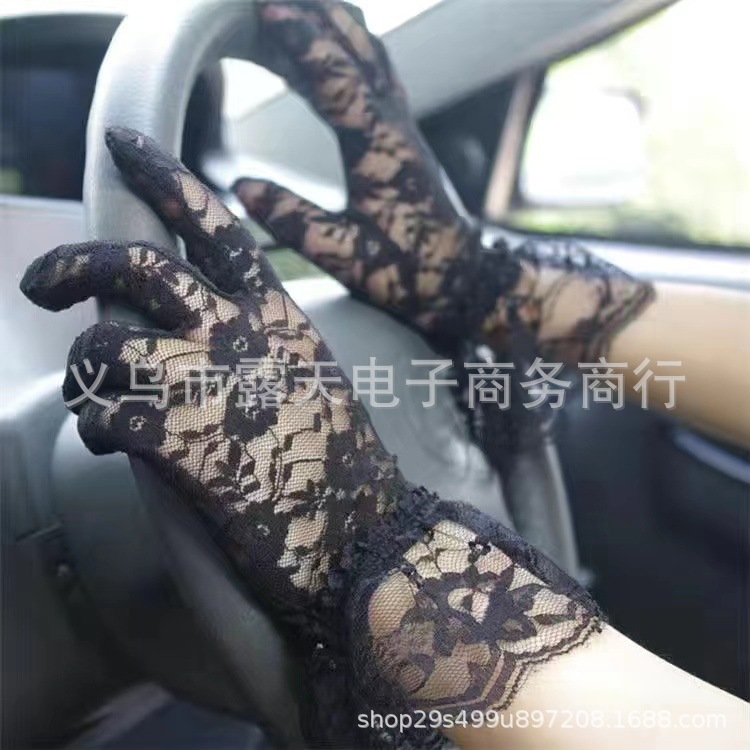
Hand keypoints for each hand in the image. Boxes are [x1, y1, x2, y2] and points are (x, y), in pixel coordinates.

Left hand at [21, 127, 401, 613]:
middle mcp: (240, 338)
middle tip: (42, 285)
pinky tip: (113, 445)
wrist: (364, 537)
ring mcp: (210, 388)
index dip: (165, 176)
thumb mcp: (312, 380)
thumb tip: (198, 339)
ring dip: (85, 374)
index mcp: (277, 318)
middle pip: (139, 266)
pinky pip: (101, 415)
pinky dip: (94, 427)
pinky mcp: (183, 447)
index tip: (124, 142)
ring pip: (104, 344)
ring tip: (97, 401)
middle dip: (75, 264)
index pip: (216, 229)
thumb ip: (259, 347)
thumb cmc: (338, 463)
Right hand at [236, 0, 504, 338]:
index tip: (267, 11)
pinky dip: (348, 52)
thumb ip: (295, 222)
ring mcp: (403, 127)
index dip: (303, 43)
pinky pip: (375, 76)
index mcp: (380, 150)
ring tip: (295, 9)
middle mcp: (395, 127)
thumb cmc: (409, 271)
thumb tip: (244, 187)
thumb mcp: (346, 256)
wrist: (460, 276)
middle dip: (314, 17)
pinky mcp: (404, 136)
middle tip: (271, 0)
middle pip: (358, 50)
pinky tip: (327, 51)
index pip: (338, 81)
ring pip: (371, 56)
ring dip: (334, 26)